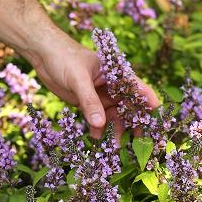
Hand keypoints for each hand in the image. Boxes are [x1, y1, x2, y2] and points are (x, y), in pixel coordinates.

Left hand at [27, 37, 159, 137]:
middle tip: (139, 143)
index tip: (157, 123)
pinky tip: (97, 140)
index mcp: (117, 73)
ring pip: (114, 117)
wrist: (43, 53)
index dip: (150, 106)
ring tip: (113, 147)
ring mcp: (100, 96)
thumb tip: (101, 125)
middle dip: (134, 125)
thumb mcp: (78, 79)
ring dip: (115, 131)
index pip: (140, 90)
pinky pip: (98, 120)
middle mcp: (112, 86)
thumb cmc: (64, 57)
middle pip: (129, 108)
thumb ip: (90, 102)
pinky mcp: (87, 103)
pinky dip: (98, 131)